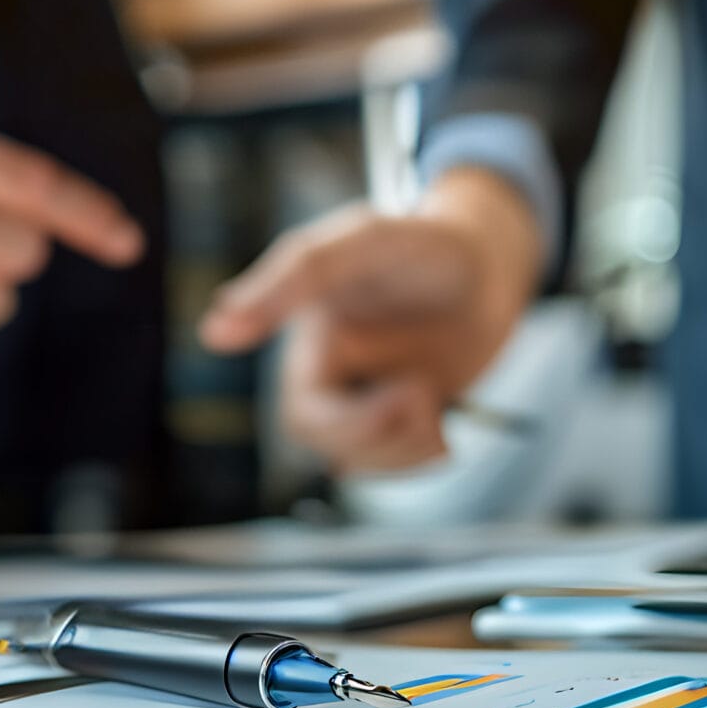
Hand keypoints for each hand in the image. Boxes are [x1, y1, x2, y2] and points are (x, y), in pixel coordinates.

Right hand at [198, 168, 545, 471]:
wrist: (489, 266)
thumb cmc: (421, 242)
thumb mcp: (361, 242)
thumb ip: (295, 275)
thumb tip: (217, 324)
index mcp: (312, 340)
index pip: (302, 405)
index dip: (326, 419)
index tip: (334, 416)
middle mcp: (331, 376)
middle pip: (328, 441)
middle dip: (375, 431)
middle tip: (420, 392)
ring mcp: (366, 401)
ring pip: (361, 460)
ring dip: (404, 444)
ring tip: (432, 395)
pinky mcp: (400, 421)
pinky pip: (393, 465)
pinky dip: (420, 456)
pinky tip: (442, 424)